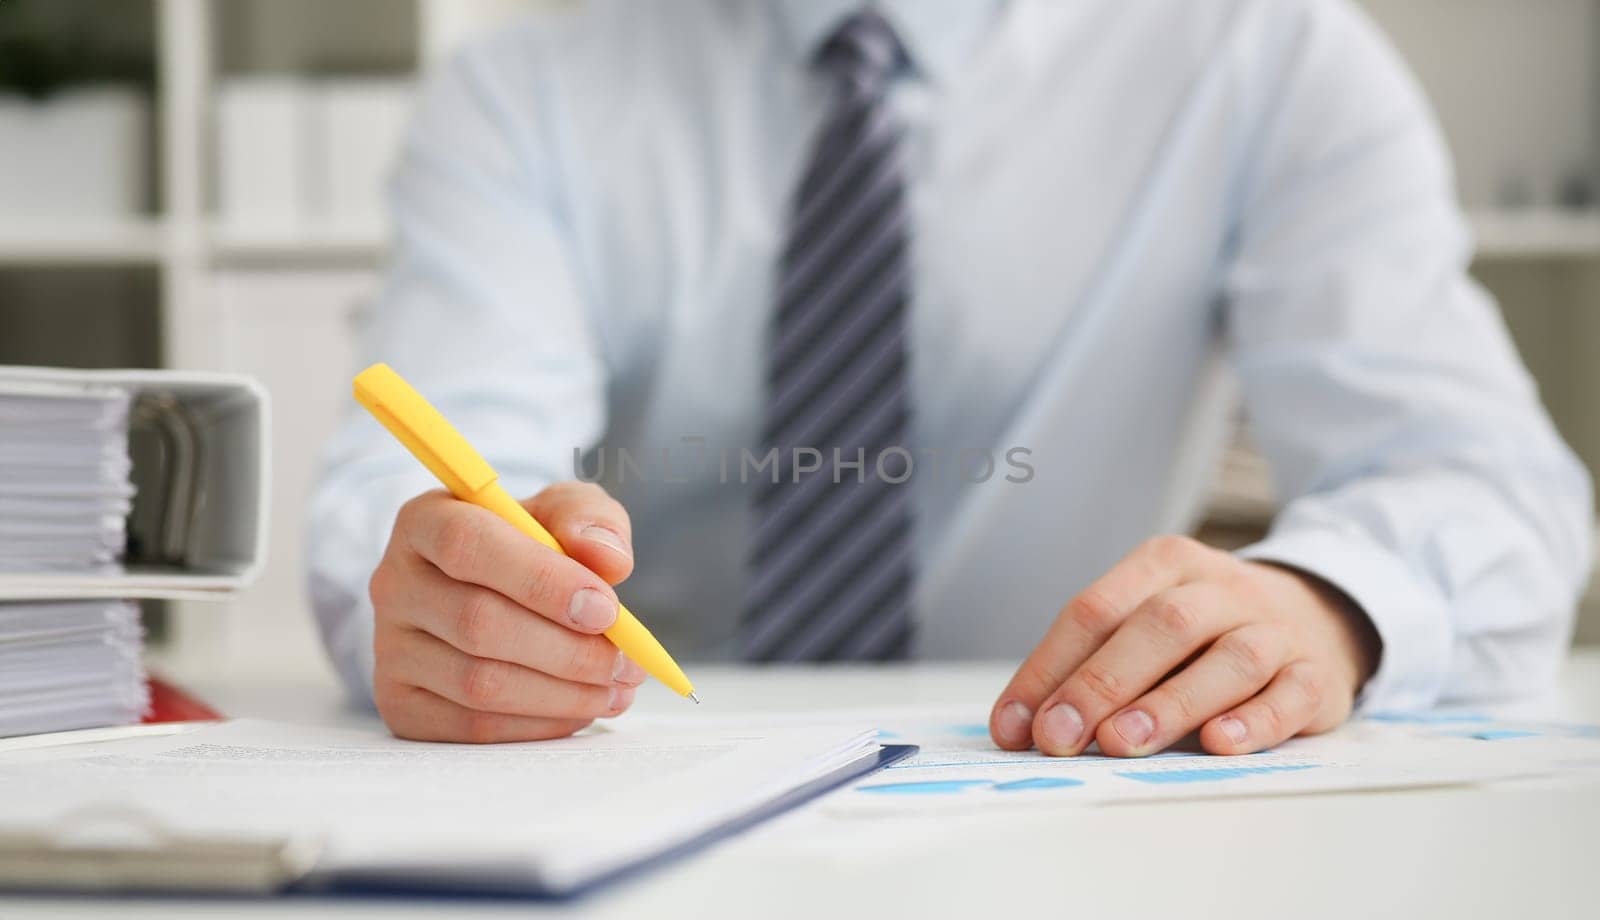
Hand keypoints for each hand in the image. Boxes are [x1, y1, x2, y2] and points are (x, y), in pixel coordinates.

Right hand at [370, 482, 644, 742]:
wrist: (492, 590)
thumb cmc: (530, 545)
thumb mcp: (563, 512)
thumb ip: (589, 519)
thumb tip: (609, 561)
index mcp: (425, 521)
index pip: (469, 544)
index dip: (541, 580)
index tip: (605, 609)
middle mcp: (394, 583)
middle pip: (478, 623)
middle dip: (568, 650)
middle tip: (627, 663)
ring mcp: (390, 649)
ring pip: (479, 684)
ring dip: (562, 694)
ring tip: (616, 689)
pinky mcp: (400, 703)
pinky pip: (473, 727)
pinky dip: (539, 724)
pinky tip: (580, 709)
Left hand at [989, 535, 1379, 756]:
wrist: (1319, 614)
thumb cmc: (1207, 629)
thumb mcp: (1148, 620)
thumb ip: (1092, 662)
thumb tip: (1022, 726)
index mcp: (1165, 563)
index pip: (1096, 610)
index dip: (1049, 668)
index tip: (1014, 726)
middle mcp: (1222, 588)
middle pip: (1159, 626)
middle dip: (1101, 683)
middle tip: (1059, 736)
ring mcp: (1275, 629)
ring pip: (1228, 659)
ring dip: (1170, 703)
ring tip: (1121, 742)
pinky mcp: (1318, 675)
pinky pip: (1289, 696)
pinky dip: (1254, 722)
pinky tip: (1218, 744)